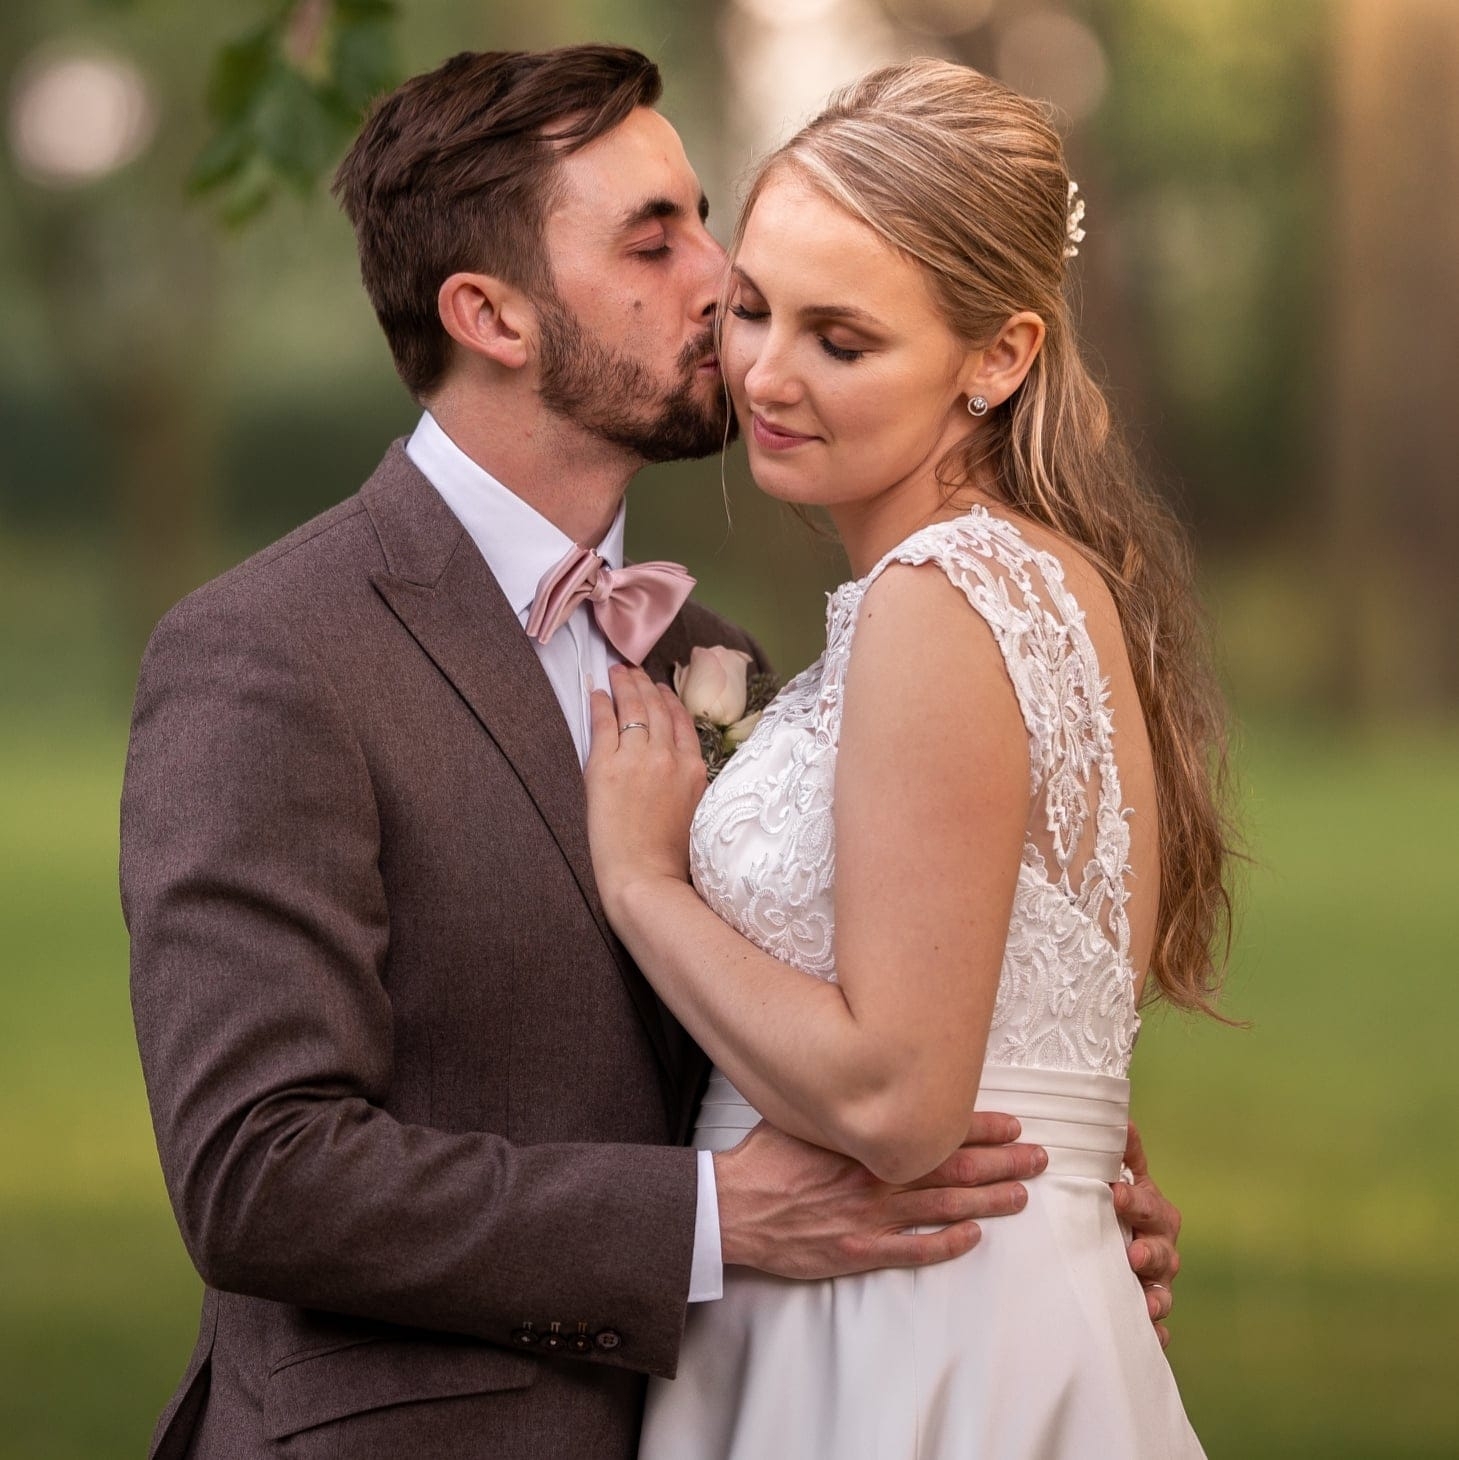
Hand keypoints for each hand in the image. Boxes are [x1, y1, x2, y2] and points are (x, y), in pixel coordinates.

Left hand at [585, 665, 707, 919]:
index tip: (660, 688)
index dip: (669, 700)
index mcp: (695, 770)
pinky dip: (600, 705)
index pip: (682, 722)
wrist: (647, 880)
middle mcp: (669, 757)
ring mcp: (638, 759)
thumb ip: (693, 785)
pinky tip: (595, 693)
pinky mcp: (606, 768)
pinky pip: (603, 725)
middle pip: (657, 709)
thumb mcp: (698, 814)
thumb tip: (685, 771)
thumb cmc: (673, 861)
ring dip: (623, 686)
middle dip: (643, 685)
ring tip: (616, 672)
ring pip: (632, 710)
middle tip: (633, 670)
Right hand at [714, 1113, 1047, 1278]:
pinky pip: (912, 1251)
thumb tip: (864, 1075)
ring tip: (1021, 1195)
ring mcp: (871, 1217)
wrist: (732, 1206)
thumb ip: (840, 1103)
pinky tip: (973, 1238)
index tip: (1012, 1125)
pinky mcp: (858, 1251)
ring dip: (987, 1202)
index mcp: (867, 1139)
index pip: (936, 1130)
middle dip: (1001, 1163)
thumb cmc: (764, 1157)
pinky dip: (946, 1245)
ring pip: (943, 1210)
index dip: (979, 1128)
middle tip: (1039, 1159)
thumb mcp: (803, 1113)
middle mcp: (877, 1176)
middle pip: (953, 1169)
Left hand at [1111, 1122, 1181, 1347]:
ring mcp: (1156, 1281)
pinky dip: (1155, 1335)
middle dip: (1150, 1253)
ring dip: (1156, 1298)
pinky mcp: (1146, 1311)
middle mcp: (1159, 1247)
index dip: (1135, 1200)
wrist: (1118, 1239)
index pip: (1149, 1205)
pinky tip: (1150, 1339)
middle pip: (1163, 1252)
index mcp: (1153, 1212)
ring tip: (1145, 1304)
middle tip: (1133, 1254)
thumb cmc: (1117, 1203)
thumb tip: (1121, 1118)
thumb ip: (1121, 1151)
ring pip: (1162, 1292)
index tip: (1115, 1193)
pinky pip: (1156, 1328)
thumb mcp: (1120, 1176)